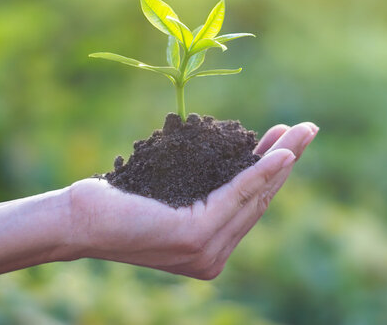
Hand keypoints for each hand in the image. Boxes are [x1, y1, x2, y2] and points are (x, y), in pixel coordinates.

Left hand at [67, 122, 318, 279]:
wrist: (78, 222)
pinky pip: (235, 196)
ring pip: (253, 196)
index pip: (249, 205)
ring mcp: (206, 249)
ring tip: (302, 132)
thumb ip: (203, 191)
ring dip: (281, 160)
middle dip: (286, 161)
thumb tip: (229, 161)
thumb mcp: (170, 193)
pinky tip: (279, 152)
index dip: (272, 172)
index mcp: (208, 247)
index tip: (287, 142)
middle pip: (259, 200)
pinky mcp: (196, 235)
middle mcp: (212, 254)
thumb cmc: (116, 203)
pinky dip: (259, 172)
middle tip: (308, 130)